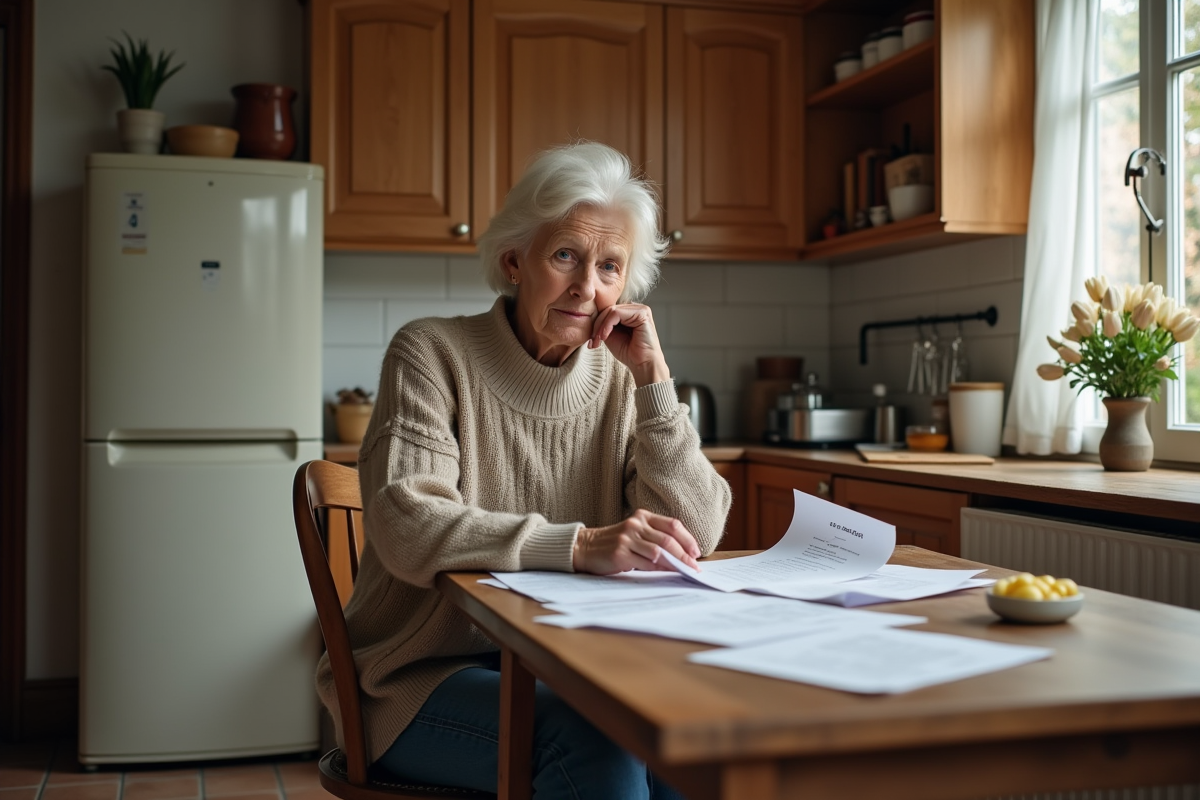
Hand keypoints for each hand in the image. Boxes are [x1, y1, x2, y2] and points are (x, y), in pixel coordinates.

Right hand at [573, 509, 700, 574]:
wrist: (584, 547)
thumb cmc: (615, 543)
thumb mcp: (635, 533)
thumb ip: (655, 539)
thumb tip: (682, 556)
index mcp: (643, 516)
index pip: (672, 525)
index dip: (688, 539)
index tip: (696, 553)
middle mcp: (636, 524)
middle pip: (668, 540)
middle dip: (685, 555)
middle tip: (694, 567)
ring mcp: (627, 538)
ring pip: (659, 552)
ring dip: (675, 564)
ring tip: (685, 572)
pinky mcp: (620, 553)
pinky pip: (646, 563)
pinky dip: (660, 570)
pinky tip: (666, 573)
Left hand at [589, 303, 669, 386]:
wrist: (642, 364)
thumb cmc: (628, 352)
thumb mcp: (610, 335)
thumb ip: (603, 324)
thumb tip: (590, 316)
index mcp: (628, 313)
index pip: (607, 310)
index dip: (596, 323)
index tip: (591, 341)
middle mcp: (635, 308)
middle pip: (608, 309)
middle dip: (596, 326)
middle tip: (593, 342)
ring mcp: (640, 309)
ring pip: (610, 310)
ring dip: (600, 326)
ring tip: (598, 341)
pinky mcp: (642, 312)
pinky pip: (616, 313)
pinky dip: (607, 325)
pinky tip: (605, 337)